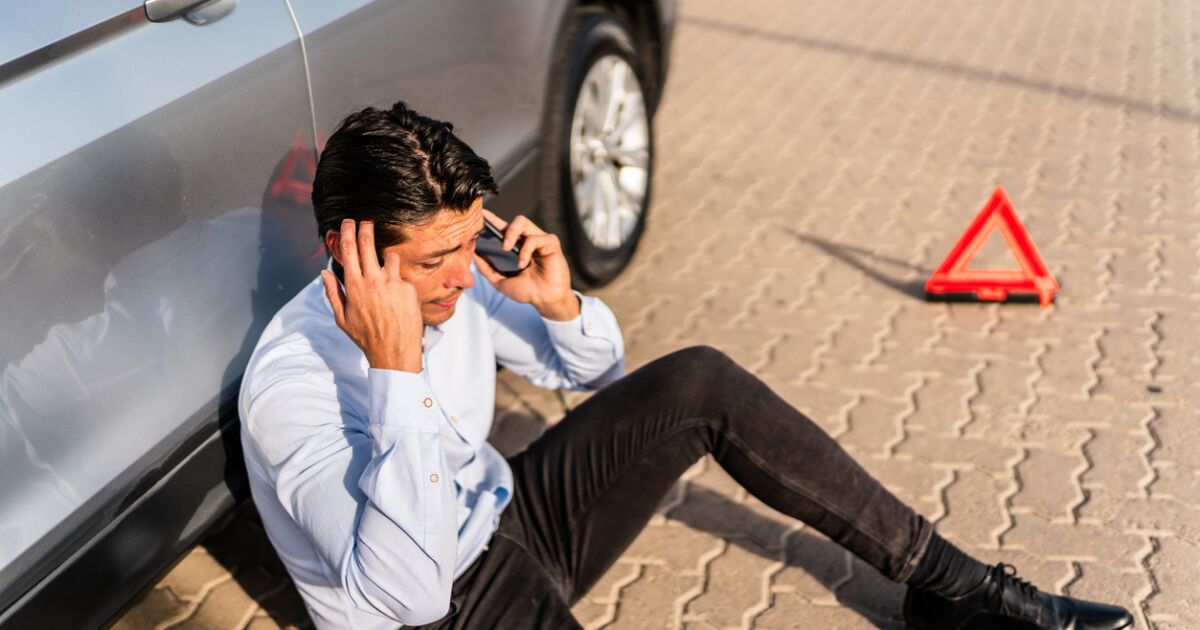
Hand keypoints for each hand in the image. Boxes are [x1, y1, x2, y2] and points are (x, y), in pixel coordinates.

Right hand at [321, 219, 423, 371]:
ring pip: (390, 256)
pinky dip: (399, 283)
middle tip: (366, 220)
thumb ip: (333, 292)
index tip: (348, 222)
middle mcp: (372, 280)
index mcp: (354, 285)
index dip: (347, 232)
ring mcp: (392, 282)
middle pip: (367, 244)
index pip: (348, 250)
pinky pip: (403, 277)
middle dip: (366, 227)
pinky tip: (398, 300)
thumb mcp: (342, 318)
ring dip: (387, 259)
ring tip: (386, 273)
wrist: (393, 351)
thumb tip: (324, 273)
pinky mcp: (408, 288)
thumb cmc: (366, 336)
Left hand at [475, 209, 578, 320]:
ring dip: (511, 233)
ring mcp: (540, 239)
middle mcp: (528, 239)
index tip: (480, 214)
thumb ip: (486, 268)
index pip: (503, 228)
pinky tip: (523, 264)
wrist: (545, 301)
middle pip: (514, 220)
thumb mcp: (500, 280)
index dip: (492, 219)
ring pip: (523, 221)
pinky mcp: (551, 243)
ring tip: (506, 249)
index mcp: (517, 245)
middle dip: (503, 228)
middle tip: (499, 245)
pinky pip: (535, 238)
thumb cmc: (527, 290)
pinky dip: (525, 250)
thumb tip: (472, 255)